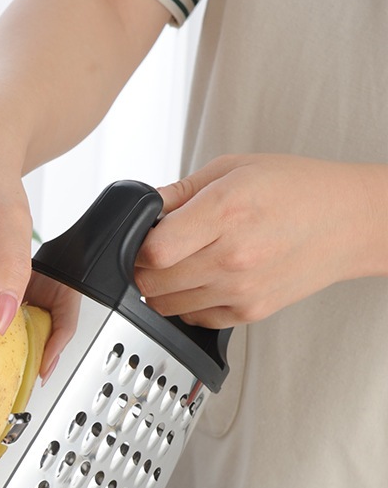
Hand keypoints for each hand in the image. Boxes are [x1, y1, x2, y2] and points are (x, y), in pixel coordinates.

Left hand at [134, 154, 387, 326]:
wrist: (350, 222)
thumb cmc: (297, 190)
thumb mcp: (235, 169)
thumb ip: (181, 192)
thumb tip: (143, 206)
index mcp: (226, 212)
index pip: (153, 250)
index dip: (137, 246)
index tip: (143, 236)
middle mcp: (233, 257)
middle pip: (152, 282)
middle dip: (143, 267)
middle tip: (156, 251)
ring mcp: (241, 290)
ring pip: (166, 306)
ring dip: (161, 288)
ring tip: (181, 263)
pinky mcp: (248, 313)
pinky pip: (193, 318)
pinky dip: (186, 304)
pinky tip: (202, 280)